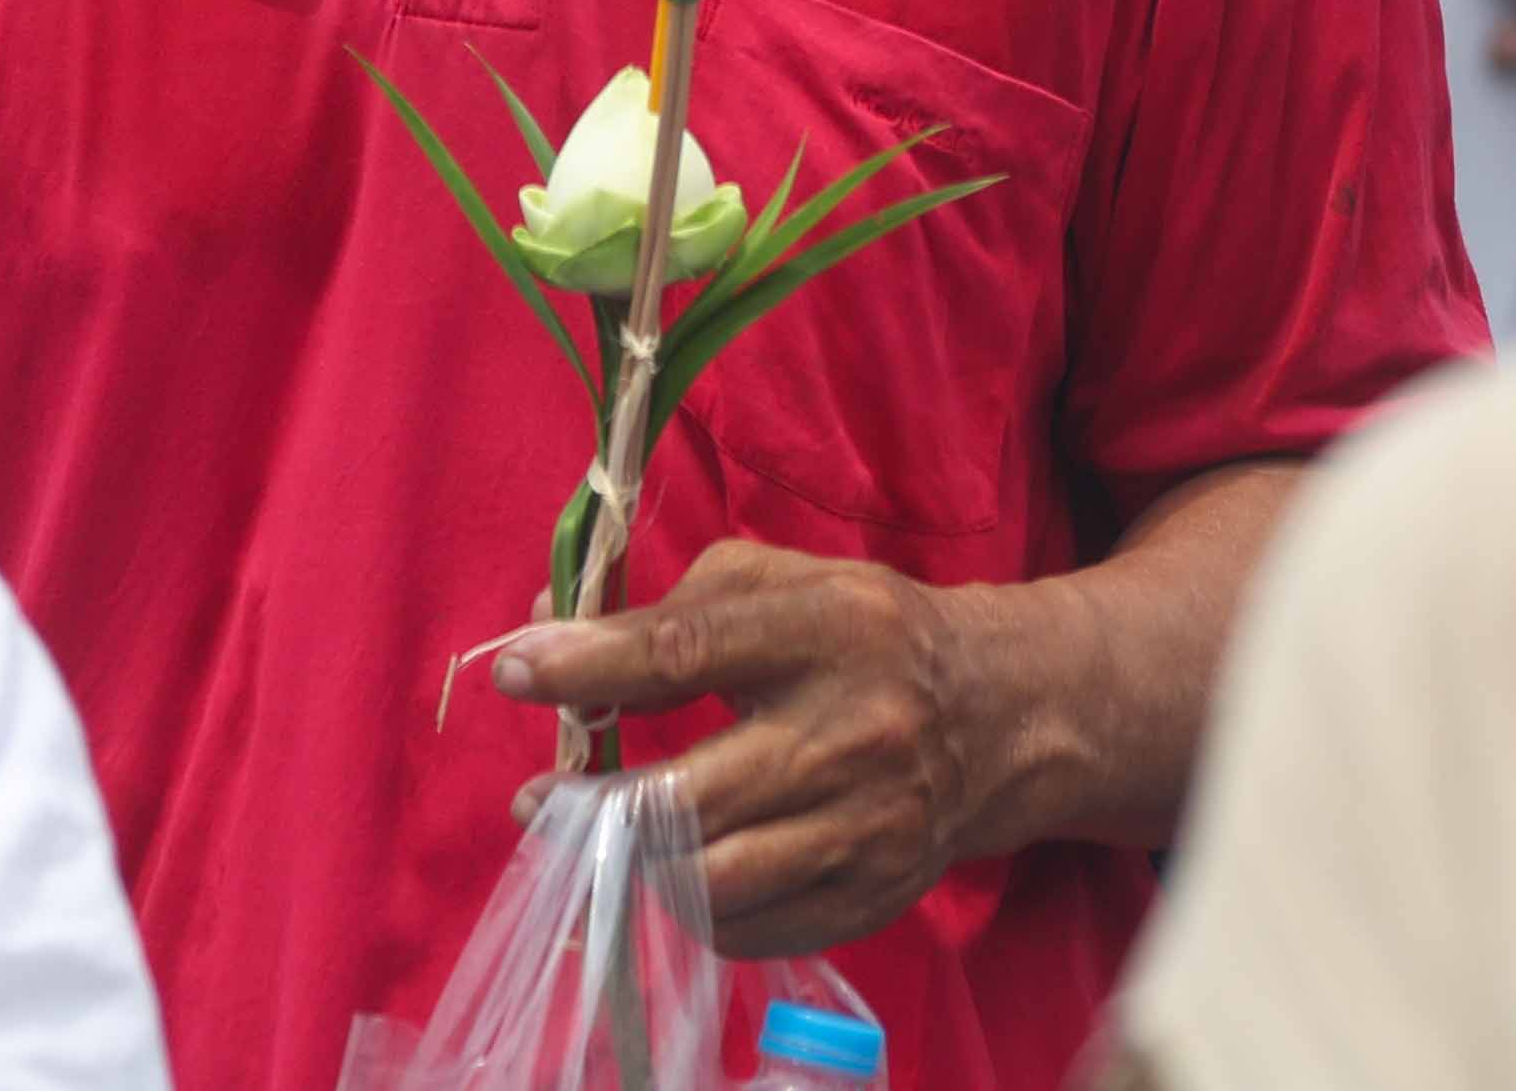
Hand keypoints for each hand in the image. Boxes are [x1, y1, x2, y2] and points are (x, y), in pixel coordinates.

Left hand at [492, 539, 1001, 955]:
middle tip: (537, 802)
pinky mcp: (871, 897)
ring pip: (712, 882)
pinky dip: (691, 910)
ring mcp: (866, 827)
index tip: (517, 672)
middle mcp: (852, 732)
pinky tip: (675, 873)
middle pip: (690, 798)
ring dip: (633, 869)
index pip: (687, 651)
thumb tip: (550, 641)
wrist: (997, 717)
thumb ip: (671, 607)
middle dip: (592, 808)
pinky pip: (748, 931)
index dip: (590, 666)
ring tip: (602, 842)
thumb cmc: (865, 635)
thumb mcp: (784, 584)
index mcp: (827, 630)